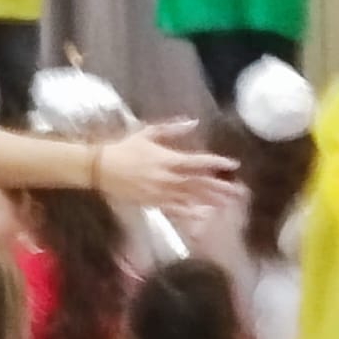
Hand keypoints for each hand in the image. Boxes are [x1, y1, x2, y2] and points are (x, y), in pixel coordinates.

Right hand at [93, 120, 244, 213]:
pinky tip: (203, 216)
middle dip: (220, 187)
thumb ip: (172, 129)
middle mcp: (167, 178)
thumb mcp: (147, 133)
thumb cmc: (125, 147)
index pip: (198, 162)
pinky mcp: (152, 203)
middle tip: (239, 191)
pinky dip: (190, 213)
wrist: (100, 168)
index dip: (216, 164)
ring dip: (210, 201)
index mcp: (167, 159)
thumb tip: (193, 122)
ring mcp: (160, 193)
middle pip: (199, 184)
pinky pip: (175, 210)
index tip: (232, 164)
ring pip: (190, 198)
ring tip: (228, 204)